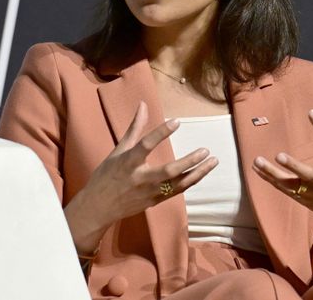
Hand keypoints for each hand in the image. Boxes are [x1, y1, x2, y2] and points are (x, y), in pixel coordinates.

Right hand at [64, 101, 217, 253]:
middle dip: (189, 161)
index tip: (176, 121)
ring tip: (213, 161)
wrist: (98, 208)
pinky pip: (177, 191)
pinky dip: (191, 181)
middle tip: (206, 151)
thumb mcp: (118, 151)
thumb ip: (134, 128)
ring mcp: (149, 192)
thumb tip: (143, 105)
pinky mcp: (155, 201)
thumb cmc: (107, 176)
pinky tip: (202, 171)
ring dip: (198, 173)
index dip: (161, 133)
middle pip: (169, 171)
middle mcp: (140, 178)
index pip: (146, 145)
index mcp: (128, 162)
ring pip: (178, 184)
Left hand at [251, 98, 312, 253]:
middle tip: (279, 156)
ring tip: (257, 161)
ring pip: (291, 184)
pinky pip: (284, 188)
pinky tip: (256, 169)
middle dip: (294, 166)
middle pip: (309, 173)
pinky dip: (269, 178)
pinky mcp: (303, 198)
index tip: (311, 112)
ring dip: (273, 173)